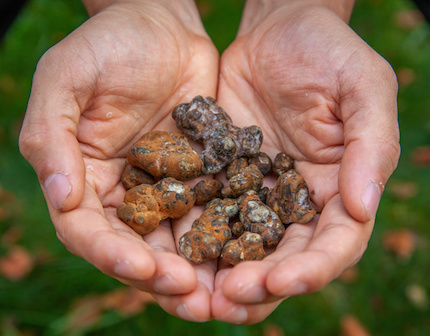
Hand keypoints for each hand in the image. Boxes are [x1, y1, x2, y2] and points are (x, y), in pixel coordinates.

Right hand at [19, 0, 218, 321]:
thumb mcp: (67, 79)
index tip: (141, 267)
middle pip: (137, 248)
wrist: (161, 24)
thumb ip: (52, 136)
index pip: (89, 231)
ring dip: (197, 273)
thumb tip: (60, 199)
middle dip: (160, 277)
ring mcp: (165, 189)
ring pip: (177, 242)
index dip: (111, 253)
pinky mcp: (201, 177)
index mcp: (85, 179)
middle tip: (191, 298)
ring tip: (221, 296)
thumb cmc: (108, 44)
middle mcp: (124, 193)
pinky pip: (212, 214)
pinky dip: (225, 239)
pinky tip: (245, 257)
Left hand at [212, 0, 399, 323]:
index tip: (280, 283)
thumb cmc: (329, 51)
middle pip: (283, 257)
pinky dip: (195, 238)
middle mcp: (297, 199)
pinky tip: (175, 255)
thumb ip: (370, 147)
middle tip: (227, 302)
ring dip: (222, 275)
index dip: (310, 269)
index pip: (332, 244)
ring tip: (198, 296)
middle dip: (259, 285)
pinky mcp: (223, 176)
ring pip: (243, 246)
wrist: (277, 29)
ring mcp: (258, 191)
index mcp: (339, 188)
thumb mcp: (363, 89)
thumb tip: (362, 208)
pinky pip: (208, 212)